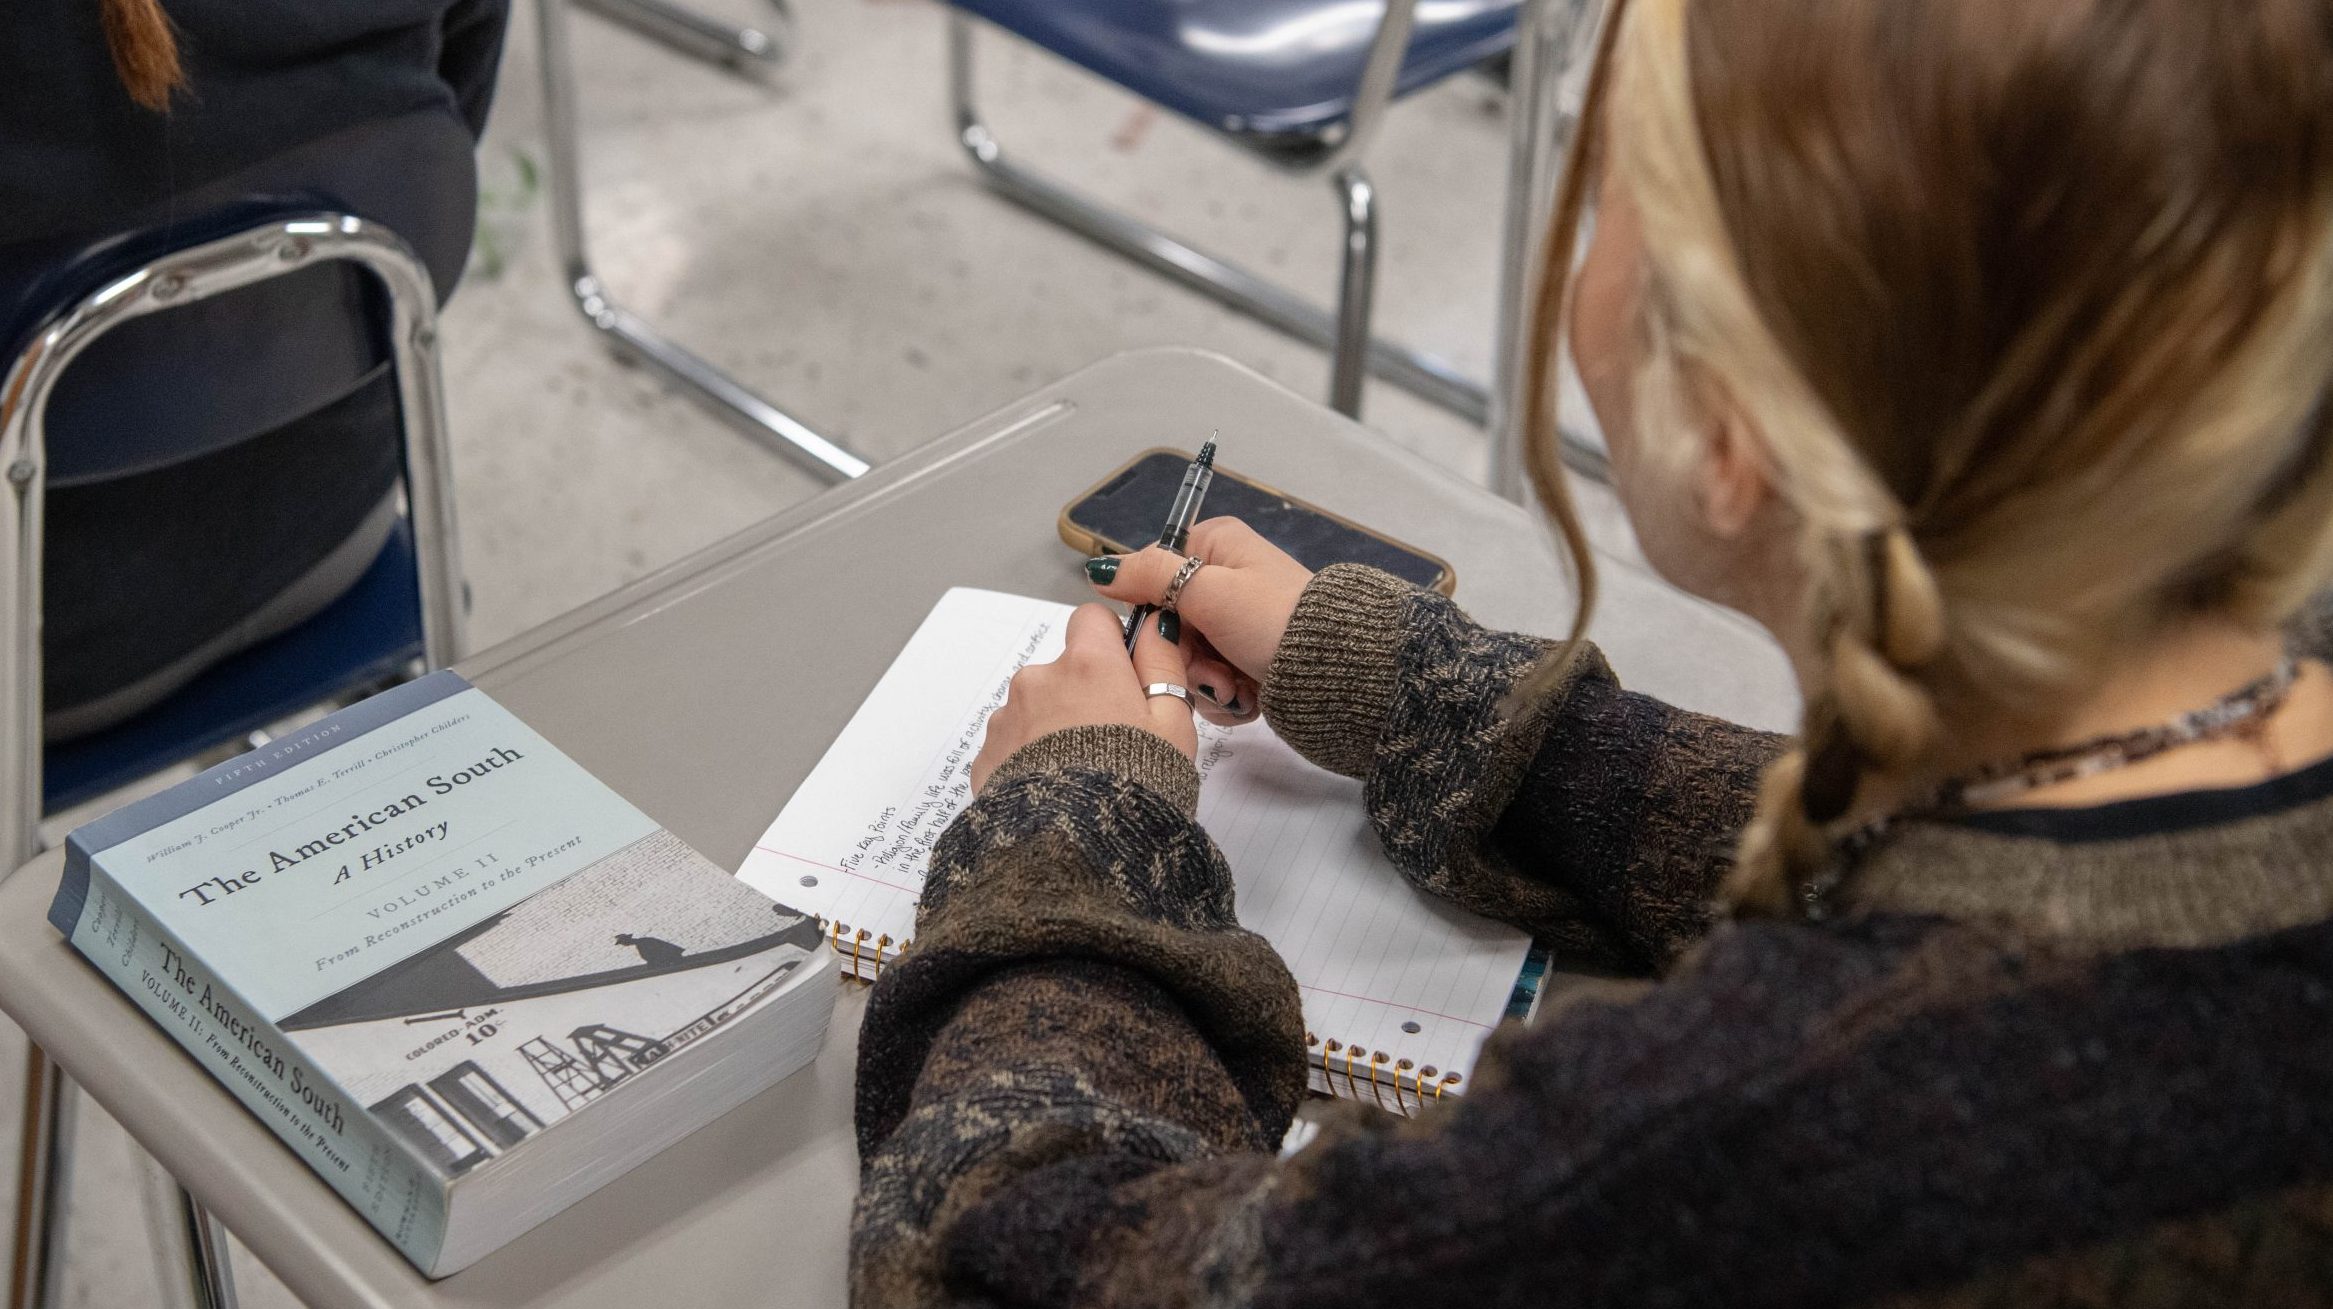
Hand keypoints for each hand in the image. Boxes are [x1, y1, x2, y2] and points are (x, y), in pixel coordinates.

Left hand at [970, 603, 1197, 790]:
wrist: (1074, 851)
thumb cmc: (1135, 786)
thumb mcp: (1173, 725)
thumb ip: (1163, 662)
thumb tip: (1156, 623)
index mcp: (1088, 665)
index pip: (1091, 619)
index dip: (1110, 643)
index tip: (1125, 675)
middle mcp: (1039, 680)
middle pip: (1063, 670)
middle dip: (1084, 695)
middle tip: (1111, 742)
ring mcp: (1007, 718)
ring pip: (1036, 708)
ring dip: (1054, 728)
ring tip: (1081, 774)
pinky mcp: (986, 756)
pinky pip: (1012, 744)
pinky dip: (1030, 759)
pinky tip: (1054, 791)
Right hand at [1085, 517, 1312, 724]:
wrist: (1337, 669)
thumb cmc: (1270, 618)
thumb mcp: (1206, 589)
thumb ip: (1149, 576)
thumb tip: (1100, 570)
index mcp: (1216, 547)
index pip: (1153, 576)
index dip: (1153, 611)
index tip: (1168, 633)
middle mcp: (1226, 581)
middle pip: (1171, 626)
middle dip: (1188, 658)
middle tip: (1213, 669)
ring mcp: (1238, 624)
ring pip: (1192, 660)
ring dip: (1209, 682)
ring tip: (1237, 684)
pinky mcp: (1251, 660)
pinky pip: (1217, 681)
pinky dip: (1229, 694)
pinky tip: (1249, 693)